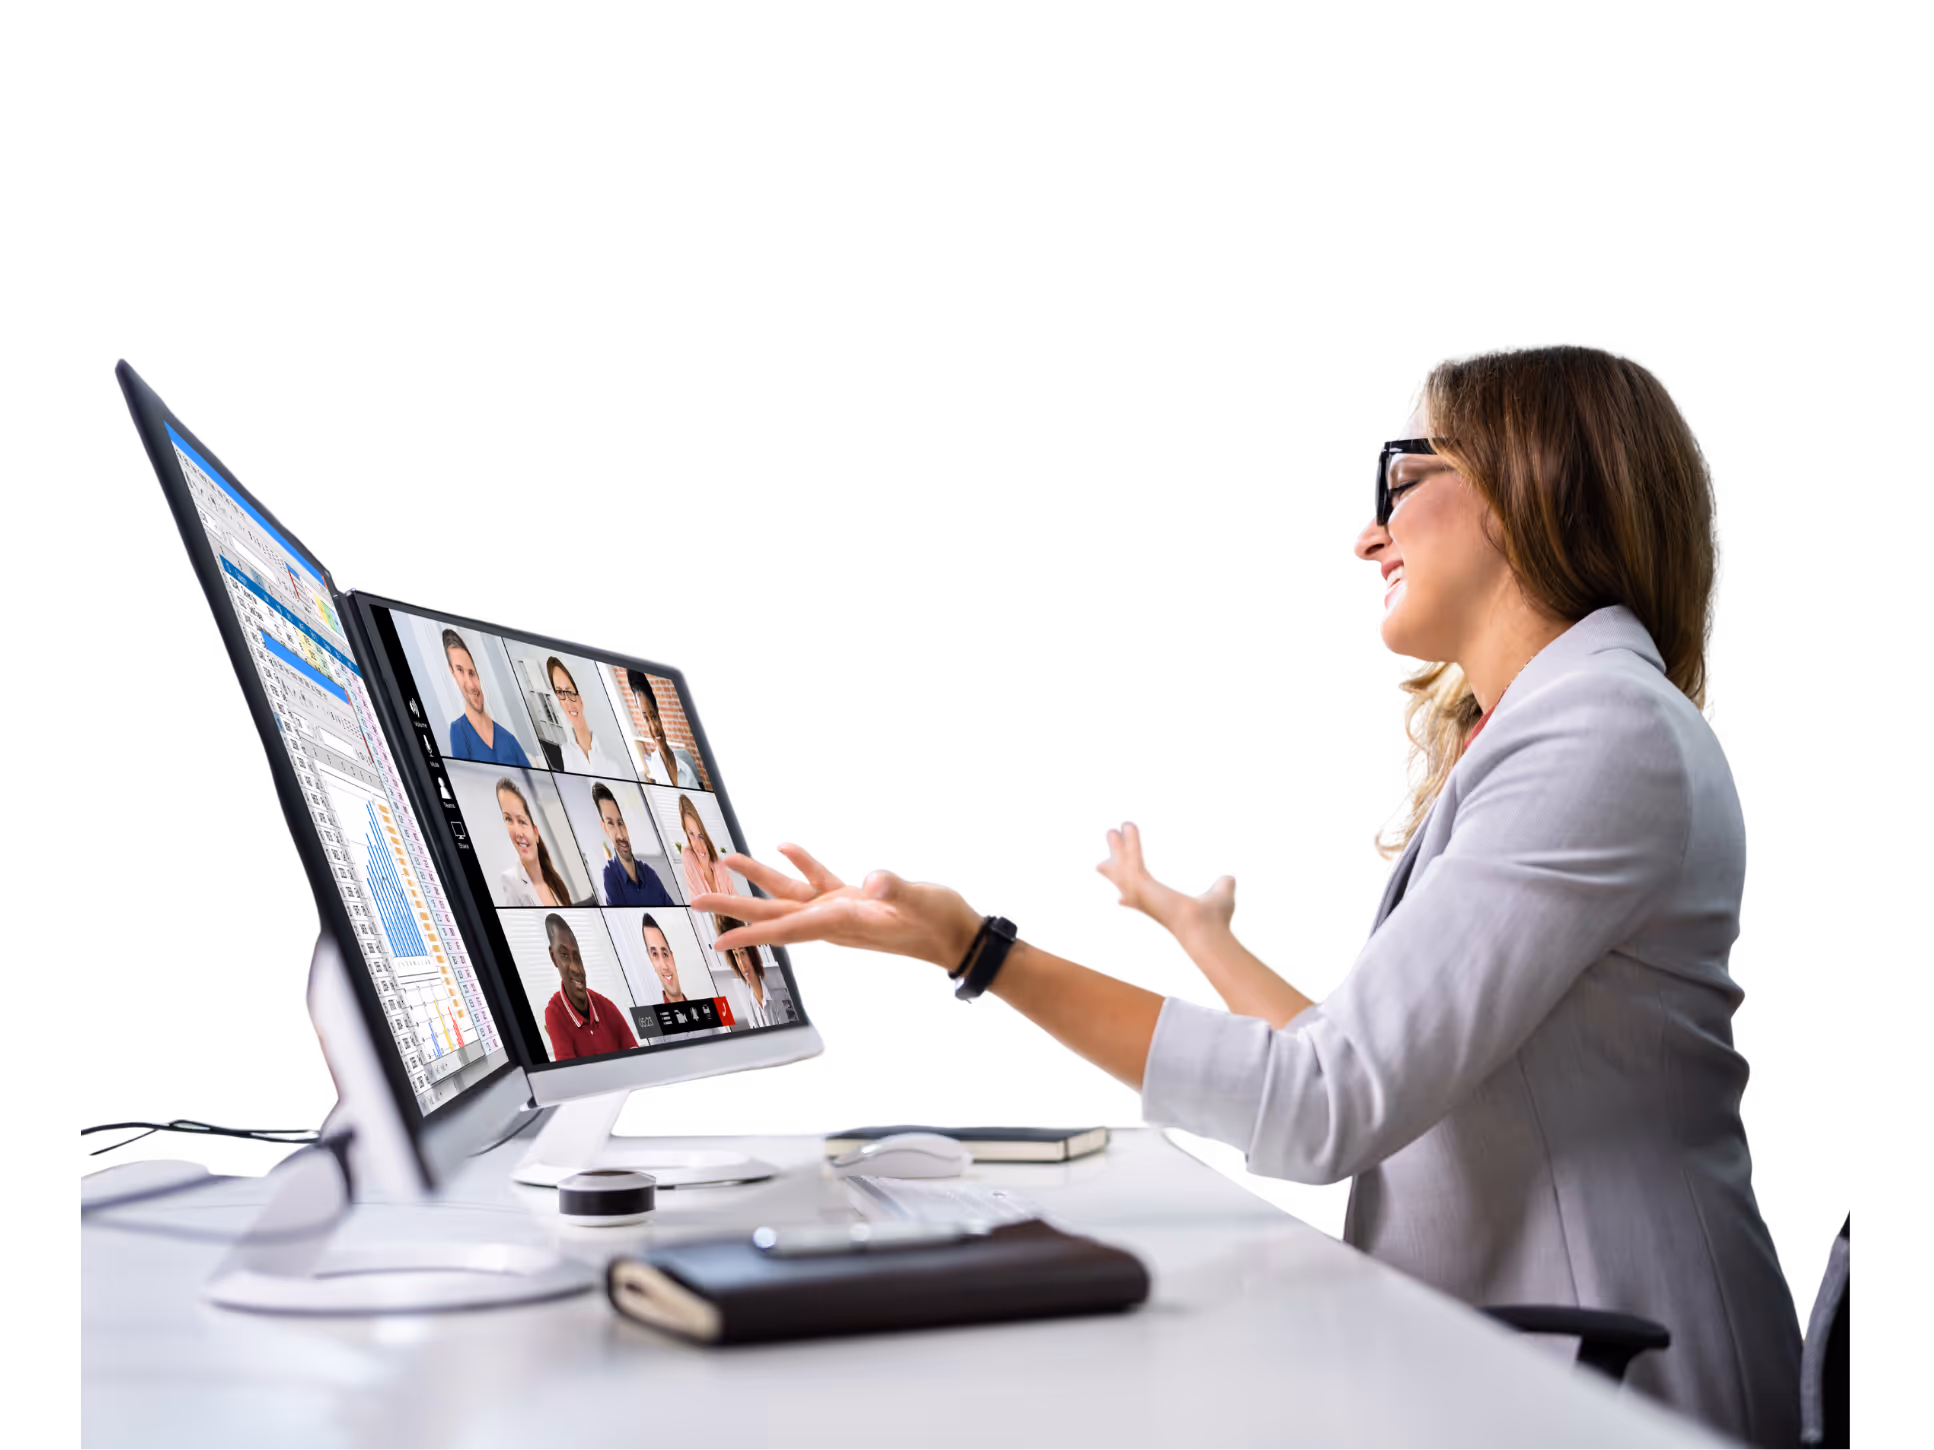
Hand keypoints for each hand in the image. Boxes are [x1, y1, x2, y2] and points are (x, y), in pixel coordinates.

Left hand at [690, 840, 983, 974]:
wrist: (958, 937)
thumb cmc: (940, 924)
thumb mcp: (921, 903)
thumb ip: (896, 890)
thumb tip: (873, 879)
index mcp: (842, 922)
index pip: (786, 929)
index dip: (751, 933)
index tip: (718, 938)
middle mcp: (834, 920)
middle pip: (774, 915)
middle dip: (735, 908)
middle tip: (697, 900)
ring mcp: (842, 910)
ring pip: (789, 895)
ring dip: (758, 879)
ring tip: (726, 860)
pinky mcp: (855, 899)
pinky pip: (818, 881)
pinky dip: (800, 864)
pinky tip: (786, 847)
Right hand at [1093, 819, 1237, 937]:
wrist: (1208, 929)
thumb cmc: (1216, 920)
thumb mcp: (1221, 895)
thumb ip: (1223, 885)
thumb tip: (1229, 876)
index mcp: (1161, 907)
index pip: (1141, 900)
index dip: (1128, 895)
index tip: (1117, 899)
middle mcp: (1147, 903)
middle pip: (1122, 887)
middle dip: (1112, 873)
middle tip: (1098, 864)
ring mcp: (1141, 895)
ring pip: (1122, 870)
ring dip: (1117, 848)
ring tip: (1110, 830)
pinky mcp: (1142, 885)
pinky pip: (1133, 860)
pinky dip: (1131, 842)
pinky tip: (1130, 825)